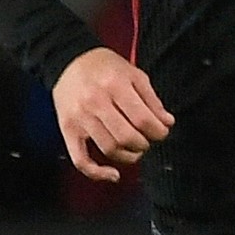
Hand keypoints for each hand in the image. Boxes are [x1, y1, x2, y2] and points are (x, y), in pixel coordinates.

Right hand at [52, 46, 172, 181]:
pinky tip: (113, 174)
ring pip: (109, 149)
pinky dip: (97, 173)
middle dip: (144, 144)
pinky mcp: (67, 129)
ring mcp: (79, 118)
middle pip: (126, 137)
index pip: (143, 120)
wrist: (68, 60)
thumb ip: (152, 100)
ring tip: (134, 150)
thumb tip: (167, 123)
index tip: (161, 132)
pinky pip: (80, 159)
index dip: (158, 132)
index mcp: (115, 86)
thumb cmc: (104, 67)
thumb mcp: (134, 74)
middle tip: (148, 140)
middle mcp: (95, 102)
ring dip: (128, 156)